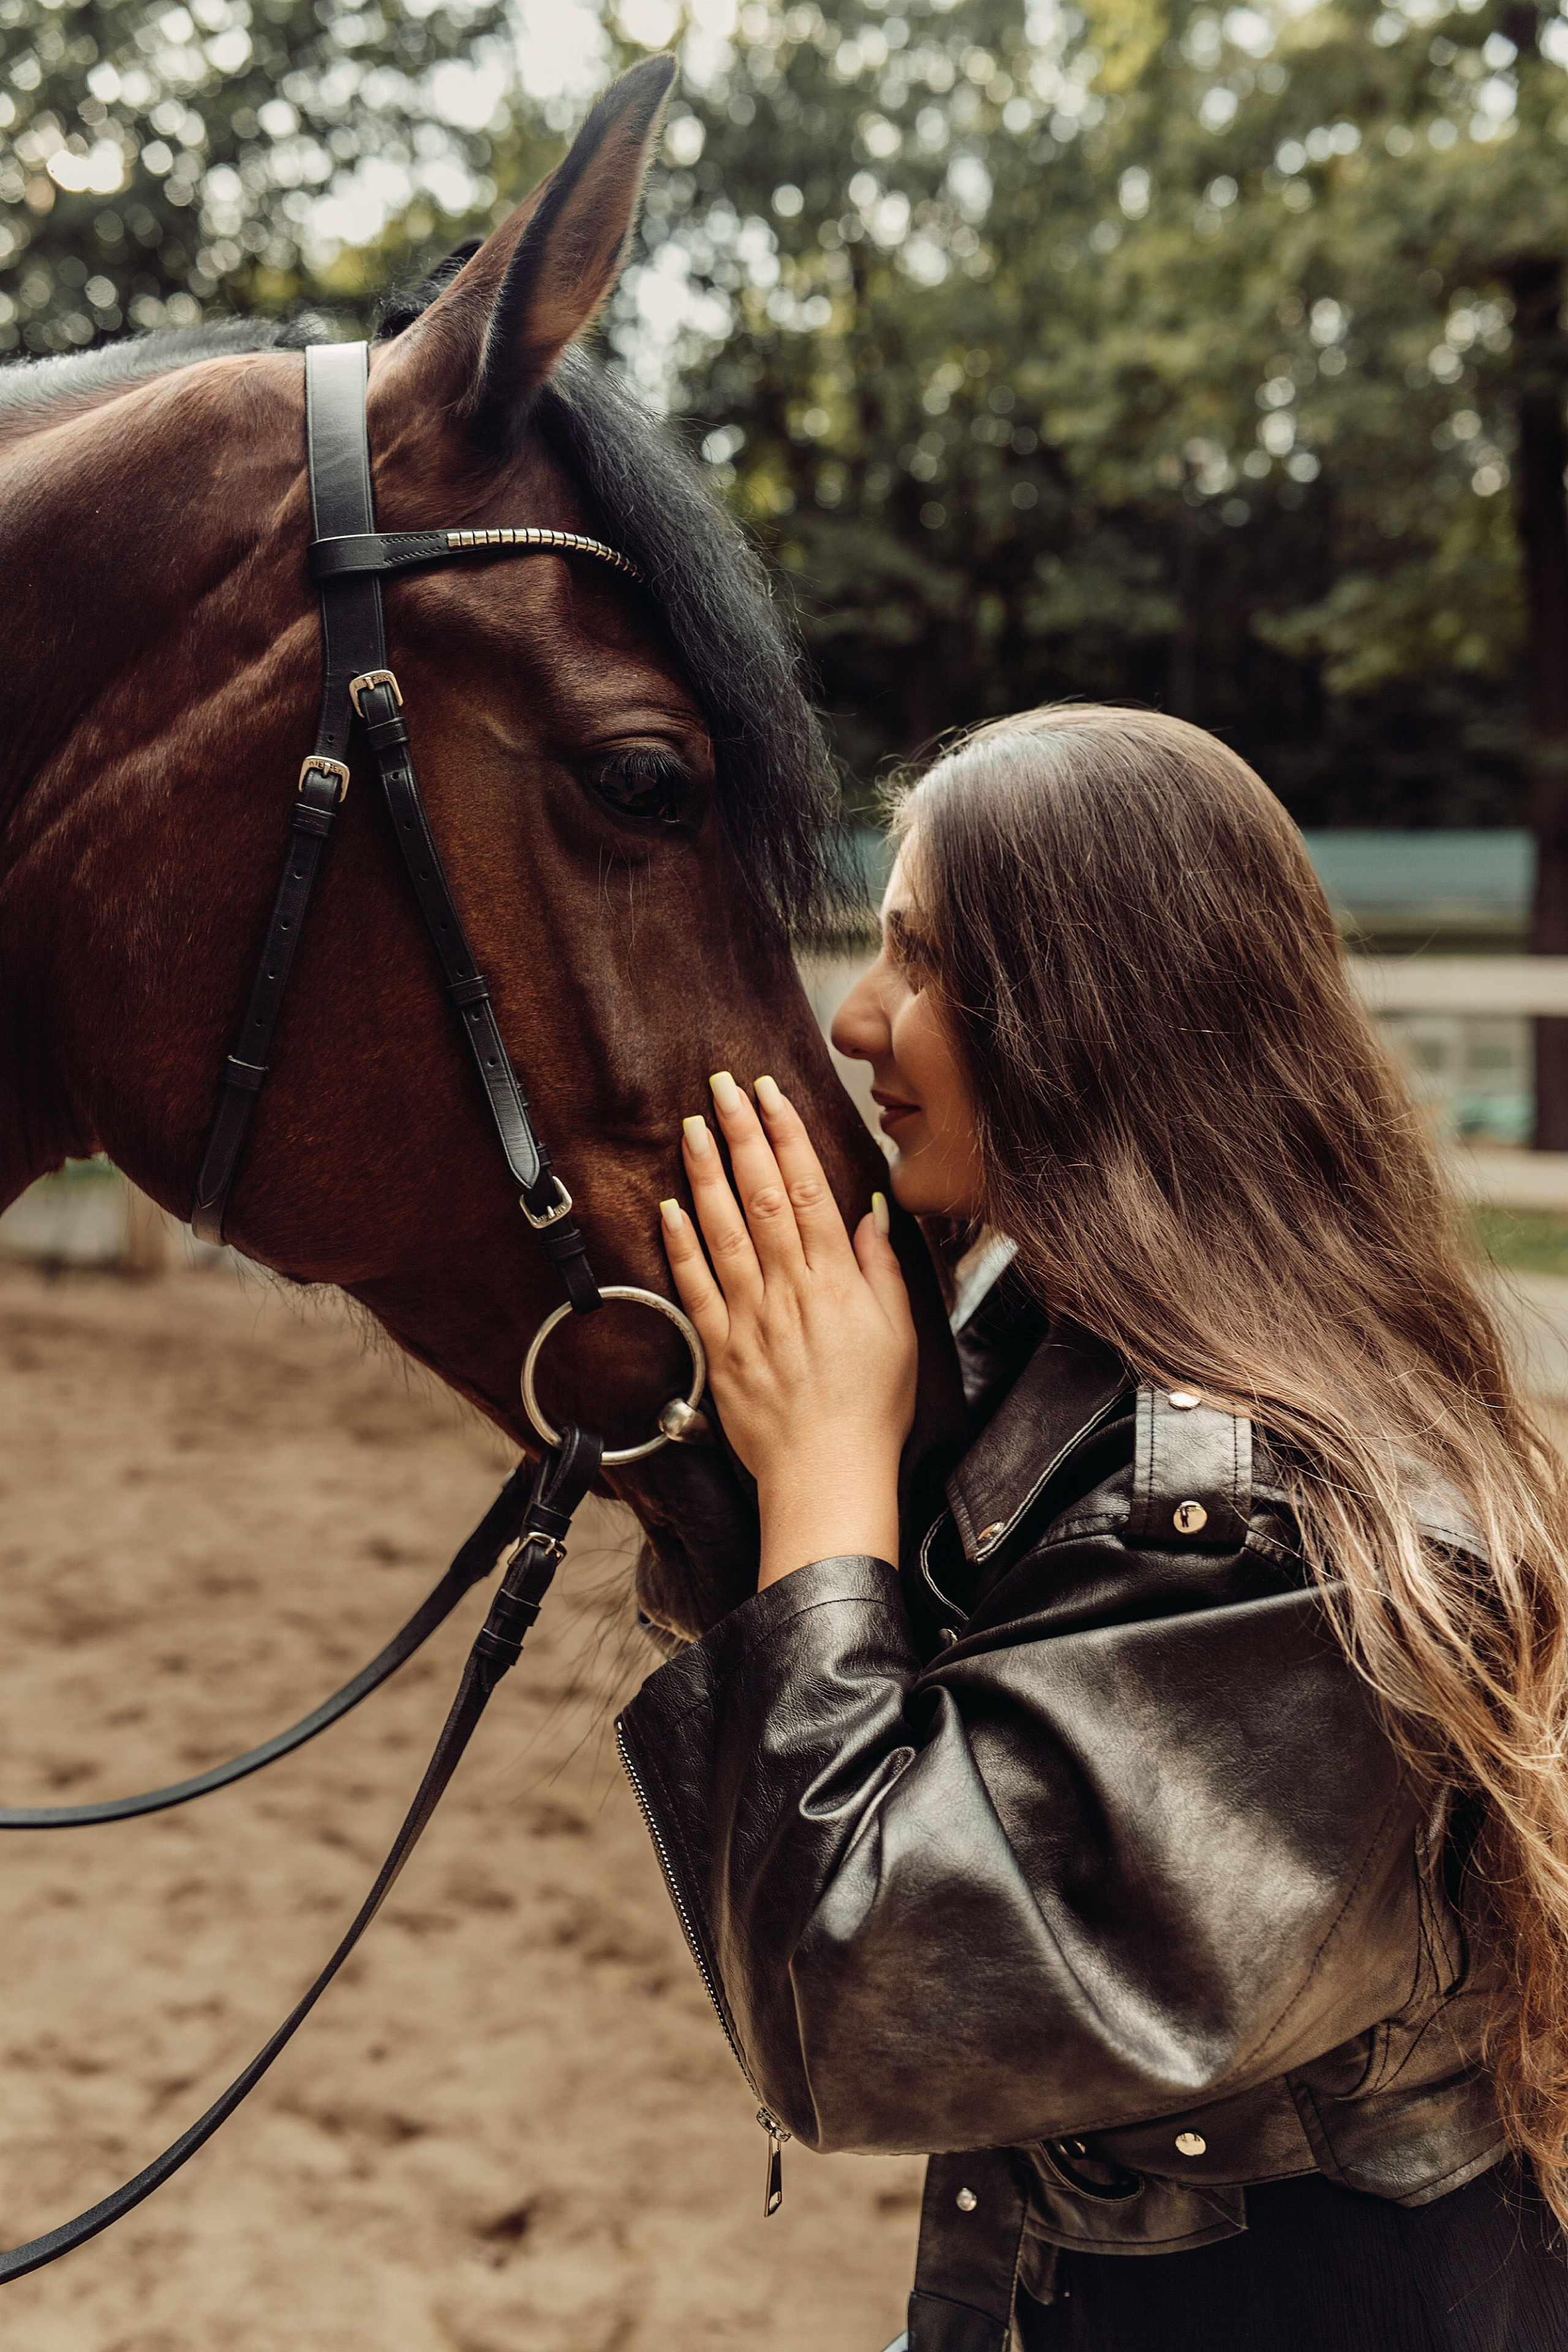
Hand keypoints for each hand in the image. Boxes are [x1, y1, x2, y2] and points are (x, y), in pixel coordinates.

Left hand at [660, 1071, 916, 1587]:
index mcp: (837, 1280)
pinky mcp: (719, 1348)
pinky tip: (668, 1208)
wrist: (828, 1476)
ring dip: (705, 1174)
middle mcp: (789, 1289)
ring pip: (723, 1230)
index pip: (807, 1188)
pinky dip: (680, 1246)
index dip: (787, 1134)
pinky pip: (694, 1288)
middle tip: (722, 1086)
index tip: (770, 1092)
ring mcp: (749, 1317)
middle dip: (741, 1134)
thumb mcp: (901, 1331)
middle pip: (761, 1195)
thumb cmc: (871, 1408)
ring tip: (692, 1127)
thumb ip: (881, 1267)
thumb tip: (869, 1211)